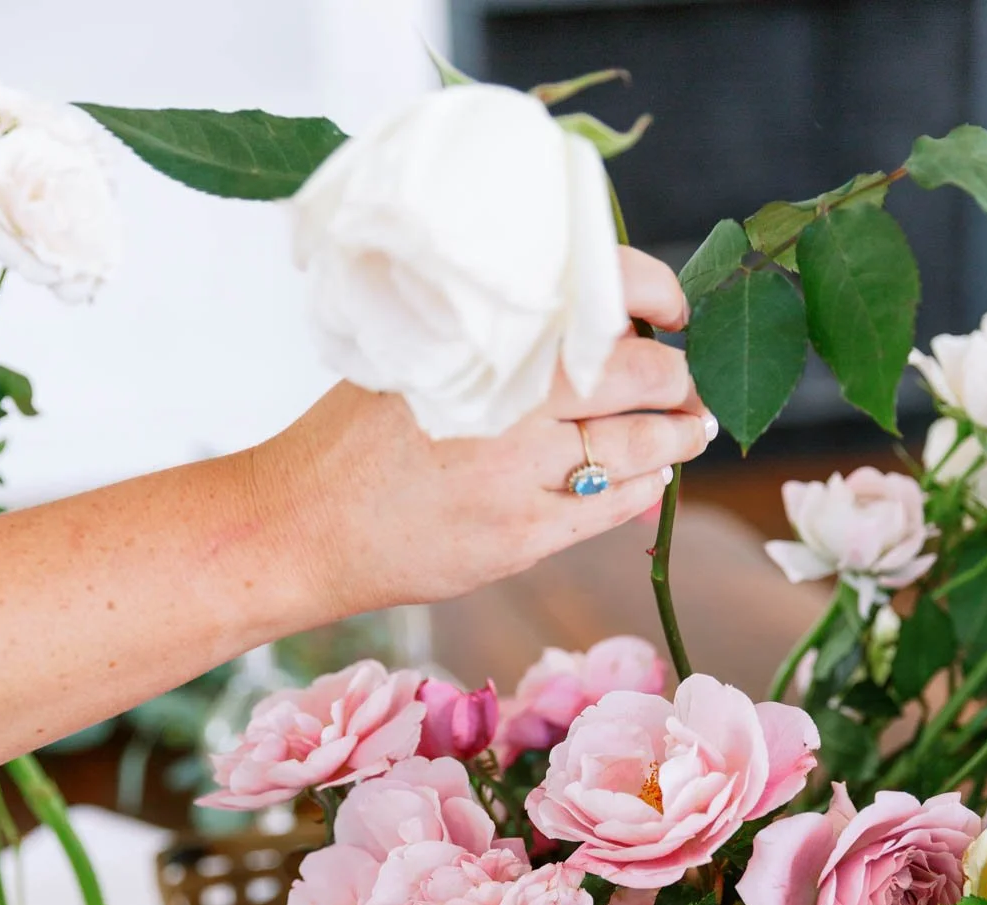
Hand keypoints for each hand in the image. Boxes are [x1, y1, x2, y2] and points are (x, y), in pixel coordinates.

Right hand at [252, 247, 713, 619]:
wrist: (299, 526)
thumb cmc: (354, 439)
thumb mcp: (411, 357)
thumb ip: (496, 346)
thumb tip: (597, 332)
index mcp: (480, 334)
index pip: (599, 289)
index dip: (655, 293)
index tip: (674, 308)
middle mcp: (504, 395)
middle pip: (638, 370)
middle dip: (678, 378)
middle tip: (686, 383)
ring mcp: (515, 469)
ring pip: (638, 444)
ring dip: (676, 437)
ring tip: (688, 431)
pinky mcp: (519, 533)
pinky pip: (611, 505)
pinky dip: (643, 488)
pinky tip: (649, 479)